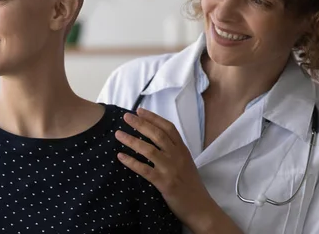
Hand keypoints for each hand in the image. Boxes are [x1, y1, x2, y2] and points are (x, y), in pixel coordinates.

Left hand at [115, 108, 240, 233]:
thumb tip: (156, 138)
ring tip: (118, 134)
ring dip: (132, 140)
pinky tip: (121, 157)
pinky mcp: (164, 183)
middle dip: (140, 124)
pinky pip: (145, 170)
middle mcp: (177, 156)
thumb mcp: (186, 163)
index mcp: (183, 150)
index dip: (154, 118)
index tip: (140, 111)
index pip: (168, 128)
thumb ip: (174, 150)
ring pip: (149, 150)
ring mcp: (171, 169)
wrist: (200, 207)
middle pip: (157, 135)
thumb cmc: (191, 185)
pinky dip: (131, 162)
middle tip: (126, 117)